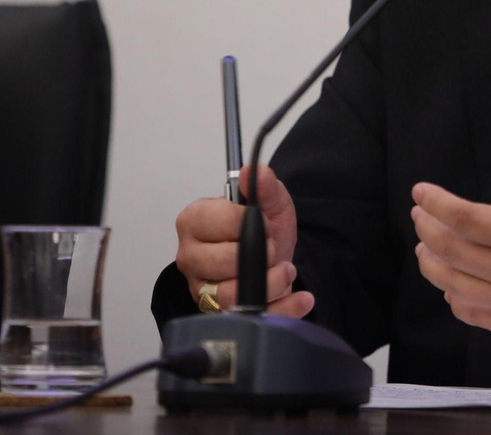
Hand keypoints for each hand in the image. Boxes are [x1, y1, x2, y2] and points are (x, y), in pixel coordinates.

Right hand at [174, 162, 314, 317]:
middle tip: (272, 249)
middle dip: (259, 256)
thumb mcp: (271, 202)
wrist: (276, 258)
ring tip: (285, 270)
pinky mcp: (218, 315)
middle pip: (220, 263)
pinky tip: (300, 297)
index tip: (264, 223)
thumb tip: (253, 171)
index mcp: (194, 222)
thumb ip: (264, 185)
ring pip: (230, 296)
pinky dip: (281, 309)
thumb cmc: (263, 229)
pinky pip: (248, 319)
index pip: (216, 222)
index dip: (247, 222)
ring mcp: (201, 289)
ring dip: (271, 283)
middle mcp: (190, 257)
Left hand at [410, 117, 490, 353]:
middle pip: (451, 254)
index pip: (466, 220)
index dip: (437, 204)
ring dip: (433, 265)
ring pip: (455, 289)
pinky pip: (477, 317)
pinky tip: (454, 285)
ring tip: (428, 244)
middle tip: (421, 212)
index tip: (421, 191)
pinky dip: (456, 299)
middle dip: (428, 230)